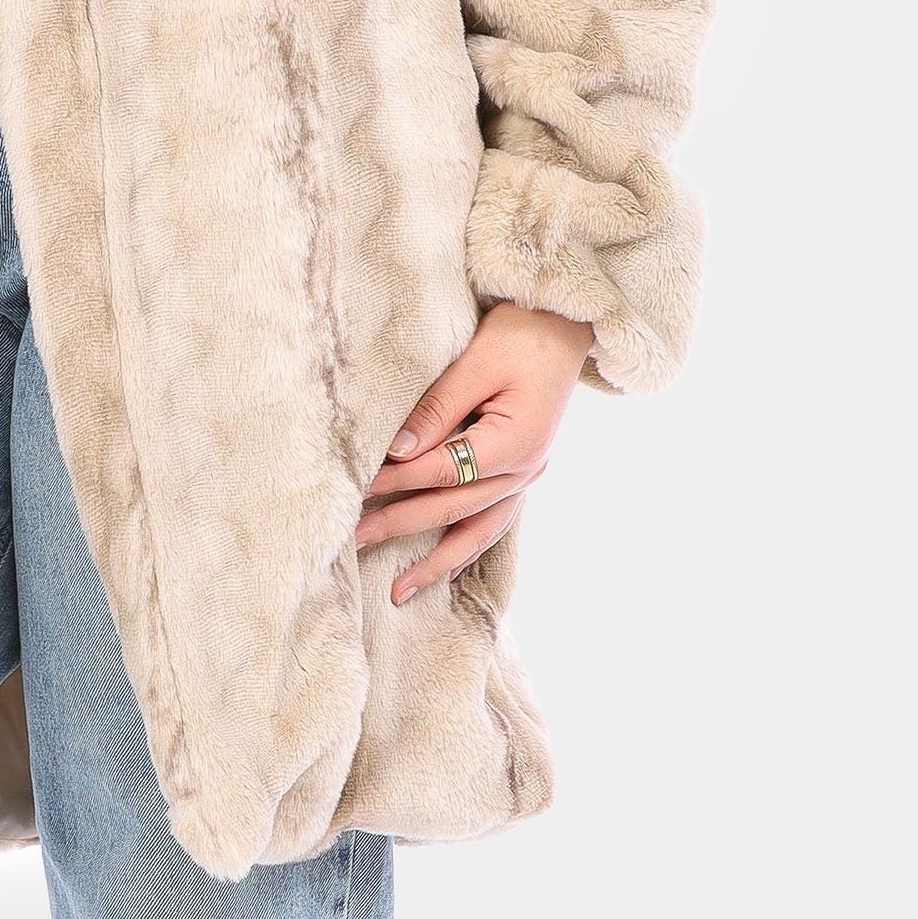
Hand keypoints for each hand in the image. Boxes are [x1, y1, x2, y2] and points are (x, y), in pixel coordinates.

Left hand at [356, 302, 594, 601]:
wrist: (565, 326)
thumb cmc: (521, 336)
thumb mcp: (475, 363)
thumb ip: (437, 409)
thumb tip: (397, 451)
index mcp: (515, 443)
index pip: (442, 470)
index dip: (396, 481)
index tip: (356, 487)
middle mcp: (526, 470)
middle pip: (452, 507)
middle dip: (399, 525)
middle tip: (353, 539)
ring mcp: (529, 477)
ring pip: (477, 532)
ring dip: (436, 562)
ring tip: (399, 592)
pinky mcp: (524, 474)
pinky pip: (493, 523)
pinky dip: (467, 548)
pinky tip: (445, 569)